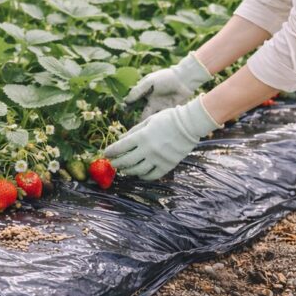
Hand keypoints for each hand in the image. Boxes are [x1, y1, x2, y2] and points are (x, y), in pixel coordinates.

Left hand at [104, 95, 220, 180]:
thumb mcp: (148, 121)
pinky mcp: (167, 166)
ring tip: (124, 169)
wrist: (189, 124)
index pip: (121, 147)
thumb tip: (120, 140)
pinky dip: (143, 176)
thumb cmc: (168, 119)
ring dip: (128, 171)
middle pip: (127, 161)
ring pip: (138, 170)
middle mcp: (148, 149)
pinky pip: (152, 175)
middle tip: (112, 163)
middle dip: (116, 163)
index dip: (111, 151)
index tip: (105, 153)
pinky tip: (139, 174)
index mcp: (142, 136)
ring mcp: (158, 159)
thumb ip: (134, 131)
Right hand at [124, 51, 212, 120]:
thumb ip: (138, 90)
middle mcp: (151, 102)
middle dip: (136, 119)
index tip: (123, 112)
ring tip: (142, 131)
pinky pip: (160, 120)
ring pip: (150, 119)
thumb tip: (126, 100)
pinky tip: (153, 128)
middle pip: (141, 113)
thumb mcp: (149, 81)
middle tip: (131, 126)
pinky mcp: (168, 112)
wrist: (184, 80)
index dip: (128, 107)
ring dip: (146, 124)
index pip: (134, 102)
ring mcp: (160, 108)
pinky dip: (157, 124)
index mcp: (145, 93)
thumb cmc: (165, 78)